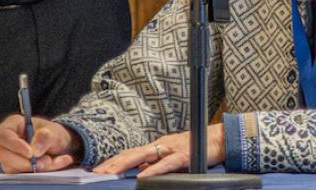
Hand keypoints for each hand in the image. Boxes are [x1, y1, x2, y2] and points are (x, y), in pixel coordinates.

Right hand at [0, 114, 81, 172]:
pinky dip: (36, 173)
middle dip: (24, 162)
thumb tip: (35, 150)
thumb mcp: (54, 132)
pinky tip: (50, 165)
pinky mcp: (13, 169)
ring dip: (32, 168)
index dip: (13, 144)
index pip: (2, 134)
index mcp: (13, 124)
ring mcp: (8, 157)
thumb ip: (46, 137)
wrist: (57, 146)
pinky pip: (19, 175)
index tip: (30, 153)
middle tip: (44, 161)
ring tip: (50, 161)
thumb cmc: (51, 134)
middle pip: (4, 155)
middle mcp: (6, 142)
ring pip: (11, 168)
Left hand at [92, 123, 224, 177]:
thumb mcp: (173, 157)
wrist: (219, 139)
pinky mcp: (183, 155)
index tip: (98, 169)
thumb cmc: (197, 148)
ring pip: (143, 155)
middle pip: (132, 153)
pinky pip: (166, 163)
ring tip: (111, 173)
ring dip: (125, 164)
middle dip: (113, 163)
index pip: (131, 153)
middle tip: (97, 172)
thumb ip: (157, 164)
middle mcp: (161, 145)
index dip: (114, 160)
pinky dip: (153, 170)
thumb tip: (140, 174)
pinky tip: (143, 176)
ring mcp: (171, 149)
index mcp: (157, 146)